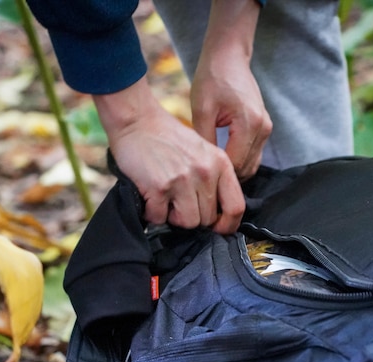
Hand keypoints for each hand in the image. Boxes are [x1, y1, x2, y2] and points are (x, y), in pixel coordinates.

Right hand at [94, 77, 244, 233]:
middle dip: (191, 216)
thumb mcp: (203, 152)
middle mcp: (205, 172)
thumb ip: (214, 179)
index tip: (216, 229)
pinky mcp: (160, 187)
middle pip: (207, 219)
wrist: (137, 121)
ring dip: (173, 217)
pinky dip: (152, 213)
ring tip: (164, 200)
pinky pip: (160, 218)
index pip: (236, 207)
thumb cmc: (168, 139)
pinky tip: (149, 196)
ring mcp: (183, 180)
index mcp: (220, 164)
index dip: (227, 225)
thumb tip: (217, 215)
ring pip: (187, 223)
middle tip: (177, 201)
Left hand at [191, 0, 271, 179]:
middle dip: (227, 178)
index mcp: (249, 123)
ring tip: (210, 174)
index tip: (199, 182)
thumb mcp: (201, 110)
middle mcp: (263, 128)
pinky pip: (253, 154)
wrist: (229, 57)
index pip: (236, 165)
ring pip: (252, 164)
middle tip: (203, 183)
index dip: (218, 177)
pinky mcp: (264, 128)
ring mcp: (267, 128)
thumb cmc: (212, 78)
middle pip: (247, 168)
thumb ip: (205, 141)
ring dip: (234, 172)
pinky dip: (239, 161)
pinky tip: (220, 161)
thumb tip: (203, 169)